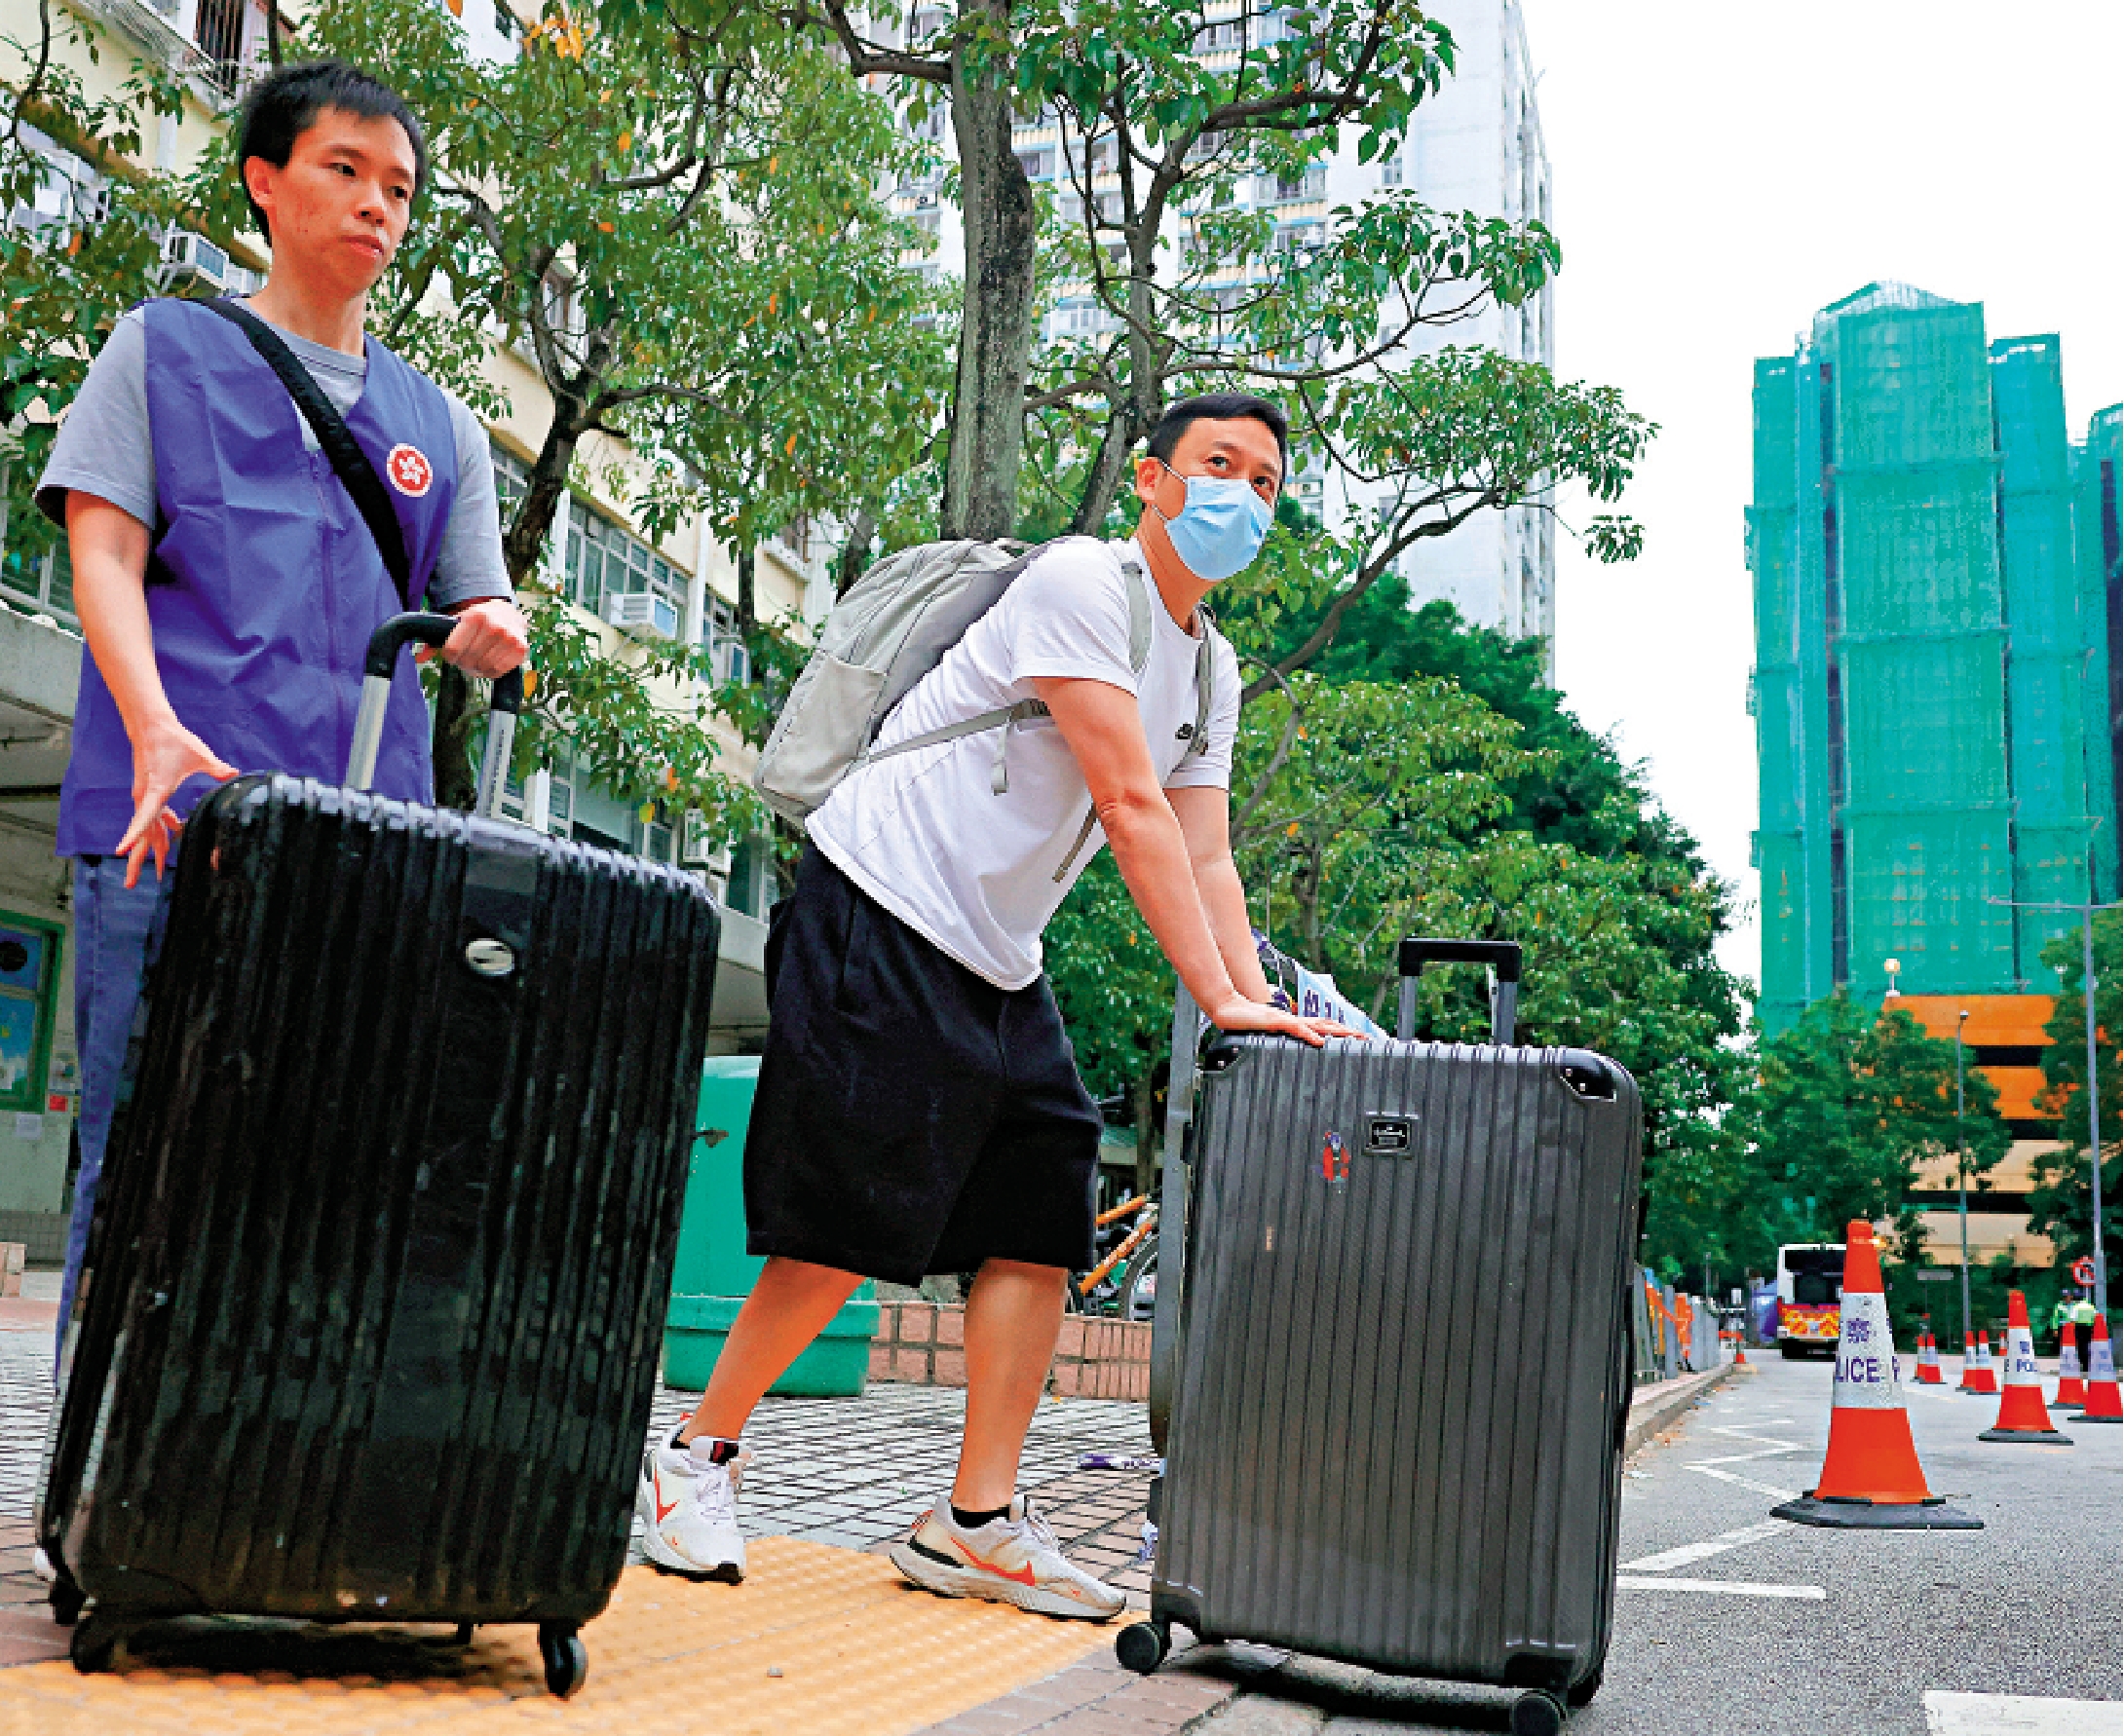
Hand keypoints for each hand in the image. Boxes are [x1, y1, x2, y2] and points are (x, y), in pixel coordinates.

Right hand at [117, 716, 237, 887]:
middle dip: (135, 860)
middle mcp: (146, 797)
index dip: (135, 835)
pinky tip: (176, 833)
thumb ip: (216, 767)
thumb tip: (233, 774)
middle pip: (140, 834)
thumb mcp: (199, 753)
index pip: (144, 818)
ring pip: (147, 829)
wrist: (152, 726)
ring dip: (150, 850)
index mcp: (156, 791)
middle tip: (129, 885)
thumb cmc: (173, 739)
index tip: (121, 851)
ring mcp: (146, 797)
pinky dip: (163, 828)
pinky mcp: (149, 793)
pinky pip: (154, 817)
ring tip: (154, 873)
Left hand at [422, 598, 528, 678]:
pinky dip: (491, 672)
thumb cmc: (477, 619)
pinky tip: (488, 663)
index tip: (452, 654)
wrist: (507, 612)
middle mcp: (494, 626)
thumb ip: (435, 639)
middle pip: (468, 660)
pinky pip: (498, 672)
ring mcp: (510, 638)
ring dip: (476, 669)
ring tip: (476, 661)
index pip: (453, 649)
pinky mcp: (521, 649)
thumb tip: (419, 658)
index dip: (449, 656)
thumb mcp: (456, 621)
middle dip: (463, 663)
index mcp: (475, 616)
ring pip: (483, 668)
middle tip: (464, 659)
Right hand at [1202, 992, 1362, 1048]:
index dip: (1341, 1032)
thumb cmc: (1245, 1023)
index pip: (1323, 1027)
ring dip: (1337, 1031)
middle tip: (1367, 1038)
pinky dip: (1310, 1034)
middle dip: (1348, 1031)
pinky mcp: (1275, 1021)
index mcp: (1294, 1024)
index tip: (1358, 1039)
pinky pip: (1296, 1028)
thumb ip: (1280, 1042)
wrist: (1227, 1009)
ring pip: (1318, 1024)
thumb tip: (1291, 1051)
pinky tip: (1320, 1041)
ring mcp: (1286, 1019)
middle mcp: (1295, 1020)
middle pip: (1327, 1024)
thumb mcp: (1266, 1037)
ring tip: (1353, 1037)